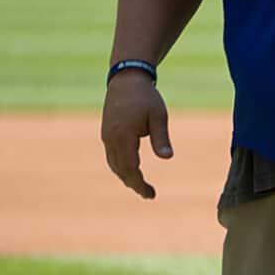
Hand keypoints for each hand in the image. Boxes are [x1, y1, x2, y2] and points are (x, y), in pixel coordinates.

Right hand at [100, 73, 172, 199]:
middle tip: (149, 194)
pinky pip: (112, 156)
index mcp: (123, 136)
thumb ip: (161, 137)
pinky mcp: (107, 133)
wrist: (126, 79)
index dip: (139, 183)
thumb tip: (167, 158)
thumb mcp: (158, 116)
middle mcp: (111, 138)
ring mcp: (106, 136)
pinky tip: (131, 170)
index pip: (130, 168)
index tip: (150, 195)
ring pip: (114, 164)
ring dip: (126, 176)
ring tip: (141, 186)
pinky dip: (120, 166)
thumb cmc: (146, 97)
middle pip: (120, 169)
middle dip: (134, 183)